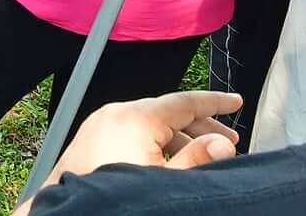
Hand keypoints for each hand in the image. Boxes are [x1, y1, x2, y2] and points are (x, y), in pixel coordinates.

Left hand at [39, 92, 241, 196]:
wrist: (70, 210)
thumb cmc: (116, 197)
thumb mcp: (165, 181)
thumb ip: (196, 159)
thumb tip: (222, 144)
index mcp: (137, 118)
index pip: (184, 101)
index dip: (215, 102)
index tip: (236, 101)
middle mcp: (117, 112)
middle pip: (168, 110)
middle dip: (201, 124)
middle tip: (230, 141)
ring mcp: (101, 122)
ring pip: (150, 120)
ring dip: (179, 135)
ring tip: (202, 154)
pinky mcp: (92, 135)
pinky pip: (132, 128)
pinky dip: (156, 138)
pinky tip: (168, 160)